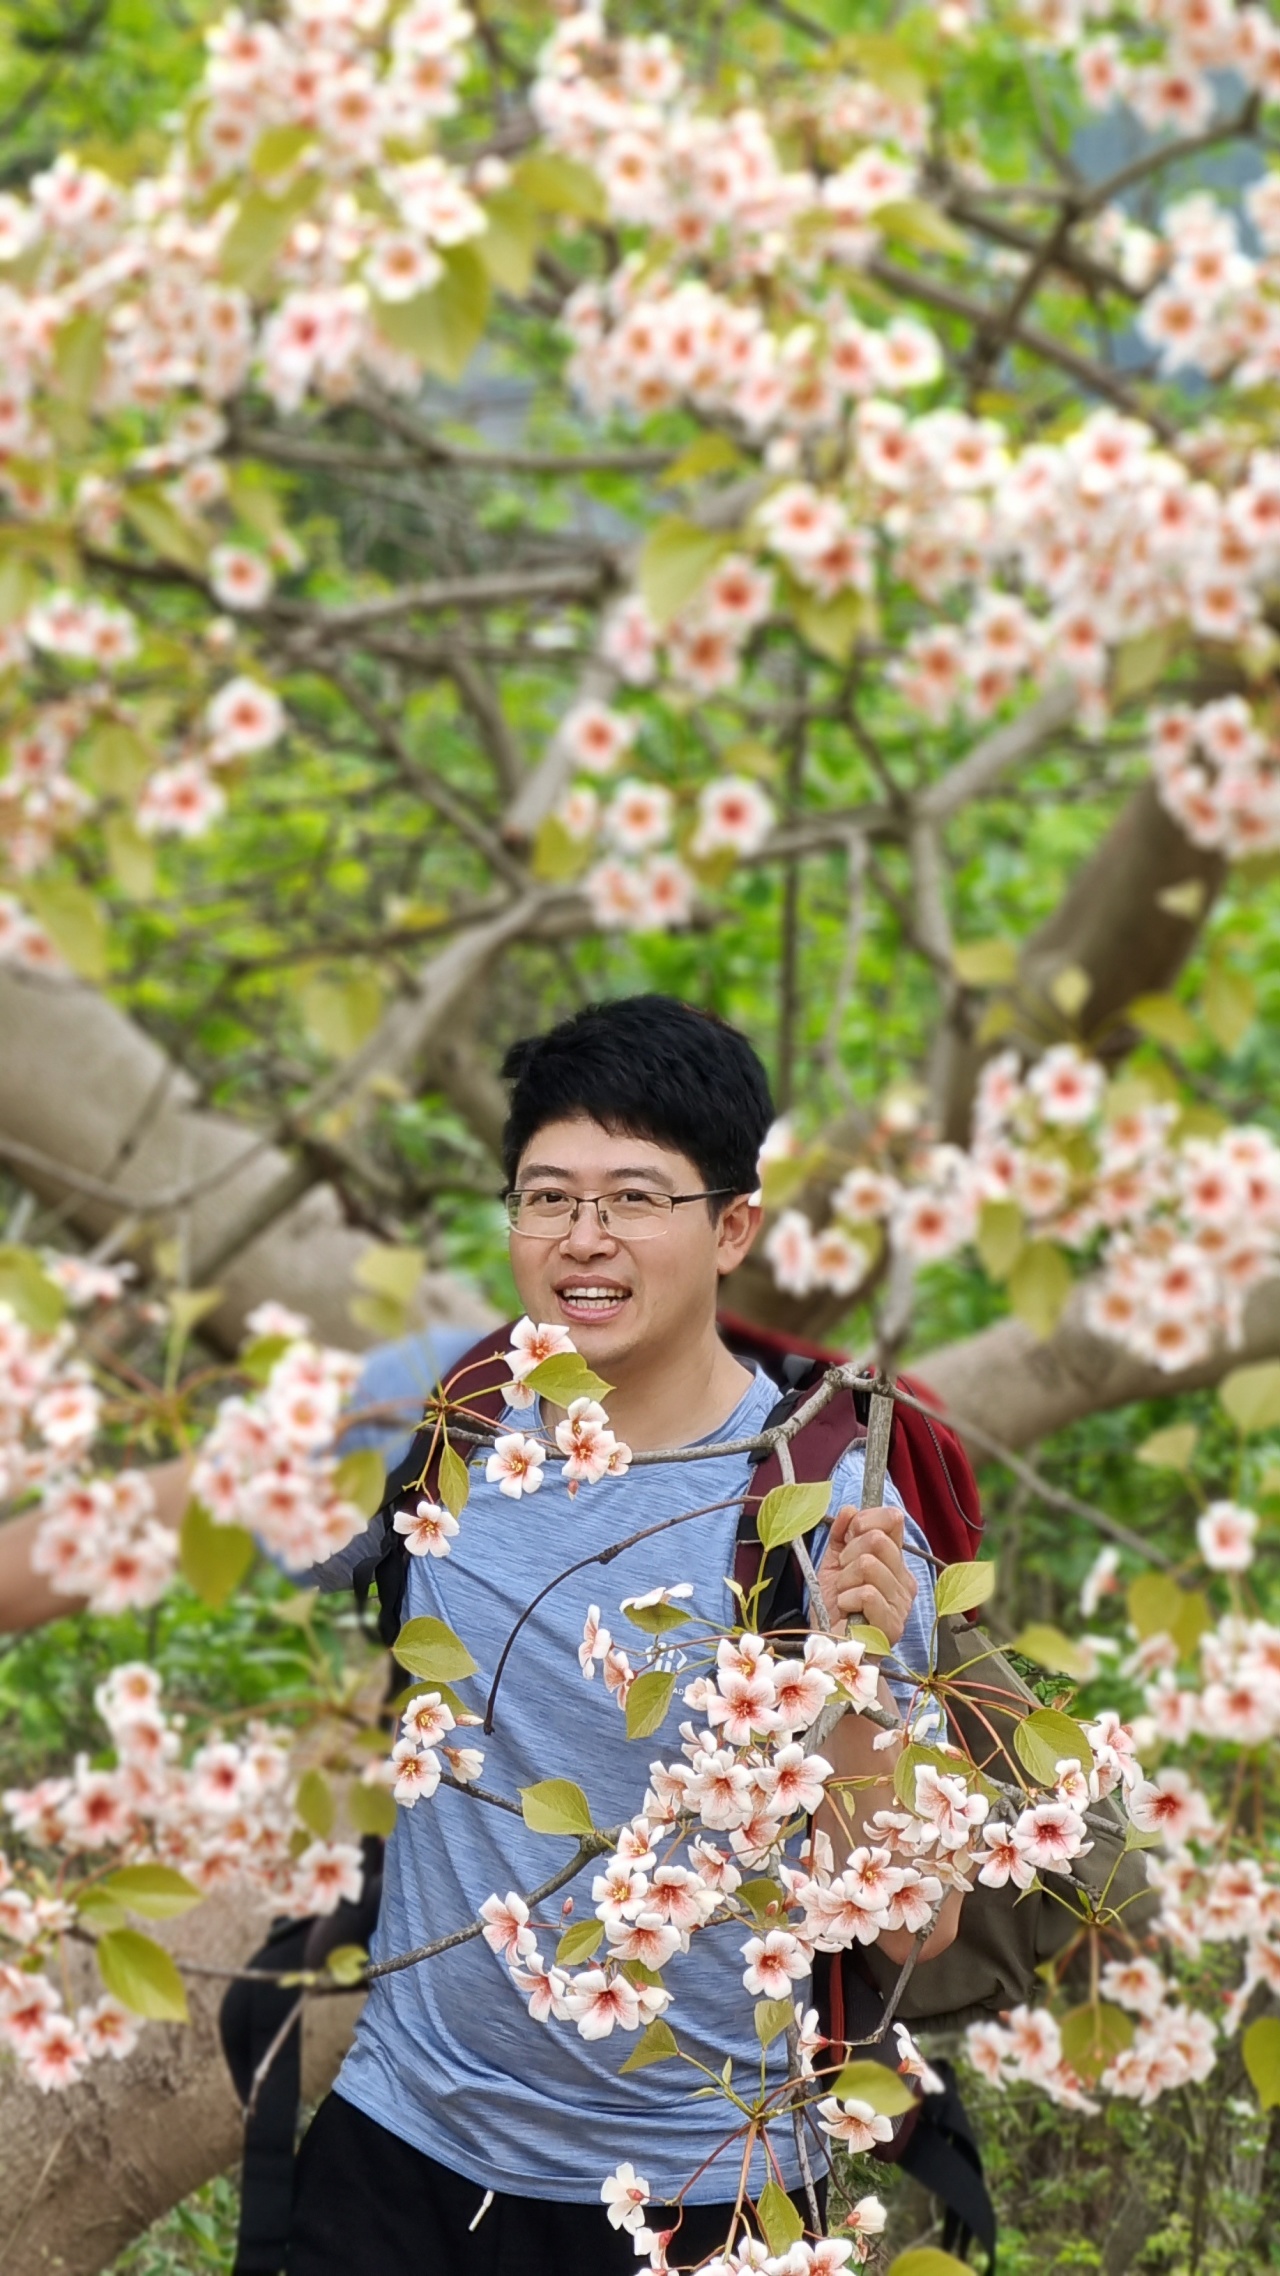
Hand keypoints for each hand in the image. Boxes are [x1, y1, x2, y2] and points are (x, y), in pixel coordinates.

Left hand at [815, 1504, 916, 1646]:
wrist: (830, 1647)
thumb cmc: (833, 1608)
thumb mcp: (833, 1565)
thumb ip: (841, 1536)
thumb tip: (850, 1509)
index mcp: (894, 1562)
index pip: (893, 1520)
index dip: (866, 1520)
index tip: (848, 1536)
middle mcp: (904, 1579)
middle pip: (877, 1539)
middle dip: (848, 1555)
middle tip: (843, 1576)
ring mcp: (902, 1602)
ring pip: (868, 1565)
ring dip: (845, 1581)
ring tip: (844, 1596)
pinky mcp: (893, 1624)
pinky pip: (867, 1593)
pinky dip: (847, 1600)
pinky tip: (847, 1610)